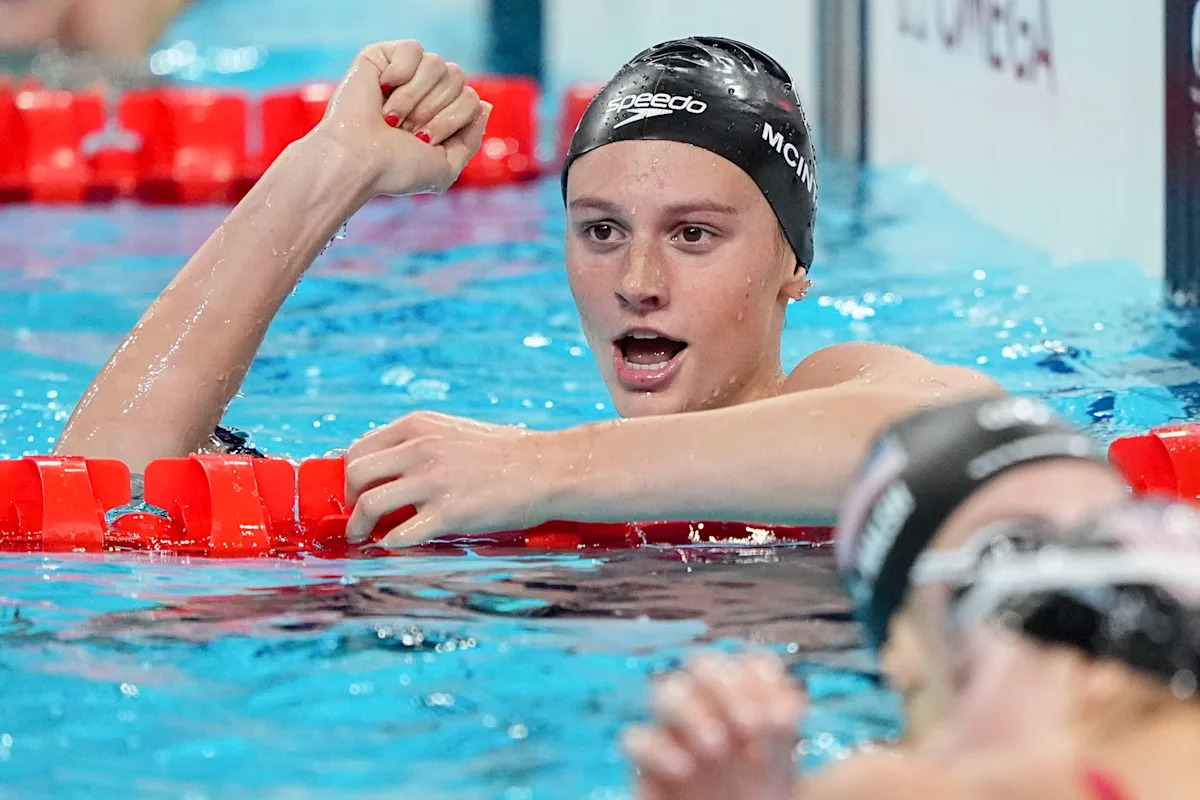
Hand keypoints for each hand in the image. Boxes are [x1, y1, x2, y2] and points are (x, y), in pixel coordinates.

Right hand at [314, 40, 490, 196]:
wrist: (358, 160)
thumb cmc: (396, 168)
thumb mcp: (446, 168)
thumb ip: (471, 140)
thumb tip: (485, 104)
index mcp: (439, 114)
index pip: (471, 99)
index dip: (451, 121)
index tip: (422, 141)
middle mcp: (424, 92)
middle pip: (459, 79)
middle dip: (435, 111)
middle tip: (406, 130)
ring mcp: (404, 73)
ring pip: (438, 64)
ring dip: (415, 98)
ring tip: (392, 117)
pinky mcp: (382, 56)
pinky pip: (413, 49)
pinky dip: (400, 73)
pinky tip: (382, 88)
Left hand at [344, 412, 565, 546]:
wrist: (549, 468)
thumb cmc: (509, 453)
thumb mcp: (456, 432)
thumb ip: (421, 443)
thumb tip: (390, 467)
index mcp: (419, 425)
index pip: (360, 447)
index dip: (350, 473)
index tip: (355, 489)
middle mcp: (420, 449)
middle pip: (355, 474)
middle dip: (348, 498)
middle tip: (356, 514)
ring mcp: (433, 481)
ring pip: (368, 504)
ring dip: (357, 526)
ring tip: (362, 537)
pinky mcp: (449, 513)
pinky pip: (400, 534)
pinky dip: (389, 544)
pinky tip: (394, 546)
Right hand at [623, 653, 806, 799]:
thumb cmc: (761, 794)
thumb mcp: (783, 764)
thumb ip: (782, 730)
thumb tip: (784, 708)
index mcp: (742, 696)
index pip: (747, 664)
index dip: (763, 680)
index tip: (784, 717)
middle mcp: (705, 704)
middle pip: (702, 664)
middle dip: (726, 687)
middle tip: (751, 727)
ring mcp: (673, 730)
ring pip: (665, 692)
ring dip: (690, 711)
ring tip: (716, 747)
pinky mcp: (647, 762)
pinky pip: (635, 739)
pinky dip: (657, 749)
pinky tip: (684, 769)